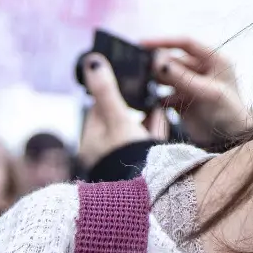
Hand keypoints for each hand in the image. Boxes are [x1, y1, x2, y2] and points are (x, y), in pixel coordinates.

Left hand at [77, 53, 168, 169]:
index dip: (109, 92)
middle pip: (117, 119)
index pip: (97, 110)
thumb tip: (92, 61)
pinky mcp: (143, 165)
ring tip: (154, 100)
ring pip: (134, 130)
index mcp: (92, 144)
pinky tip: (160, 115)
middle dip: (130, 104)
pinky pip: (147, 141)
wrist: (153, 191)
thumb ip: (107, 90)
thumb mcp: (118, 118)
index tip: (121, 78)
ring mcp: (124, 160)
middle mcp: (105, 154)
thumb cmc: (128, 157)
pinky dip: (153, 126)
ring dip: (144, 115)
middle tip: (141, 88)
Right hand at [145, 37, 252, 147]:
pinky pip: (164, 95)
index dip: (164, 41)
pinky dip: (155, 97)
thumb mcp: (209, 92)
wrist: (232, 141)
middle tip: (140, 69)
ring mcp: (191, 86)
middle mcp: (202, 70)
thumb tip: (158, 62)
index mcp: (214, 60)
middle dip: (158, 64)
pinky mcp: (183, 102)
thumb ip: (183, 77)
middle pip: (174, 61)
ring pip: (167, 77)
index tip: (143, 44)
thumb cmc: (230, 114)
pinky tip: (146, 100)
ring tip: (141, 83)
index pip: (186, 43)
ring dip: (155, 80)